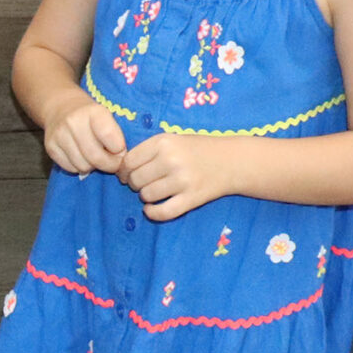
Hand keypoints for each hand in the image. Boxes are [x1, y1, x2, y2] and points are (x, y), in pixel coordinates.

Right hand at [42, 99, 128, 177]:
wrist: (61, 107)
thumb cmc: (91, 116)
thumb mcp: (107, 116)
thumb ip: (115, 135)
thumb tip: (120, 160)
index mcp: (93, 111)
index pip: (109, 137)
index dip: (119, 150)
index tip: (121, 151)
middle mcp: (73, 122)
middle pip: (95, 157)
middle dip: (109, 165)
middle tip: (114, 164)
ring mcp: (59, 135)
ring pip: (83, 166)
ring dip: (93, 166)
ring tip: (95, 157)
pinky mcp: (50, 147)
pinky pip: (70, 168)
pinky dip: (78, 167)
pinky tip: (82, 157)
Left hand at [119, 132, 233, 220]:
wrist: (232, 160)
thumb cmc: (197, 150)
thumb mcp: (172, 140)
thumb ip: (148, 150)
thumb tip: (120, 169)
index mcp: (164, 142)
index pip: (129, 161)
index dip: (124, 171)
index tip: (127, 175)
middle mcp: (171, 160)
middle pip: (136, 180)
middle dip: (135, 184)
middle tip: (144, 183)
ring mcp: (182, 180)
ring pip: (146, 195)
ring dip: (146, 197)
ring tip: (155, 191)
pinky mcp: (192, 198)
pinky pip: (163, 212)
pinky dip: (153, 213)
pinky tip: (151, 209)